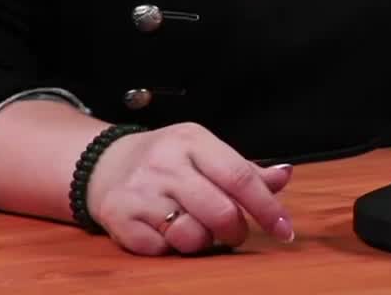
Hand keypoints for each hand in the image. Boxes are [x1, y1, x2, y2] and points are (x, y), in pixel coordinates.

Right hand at [85, 121, 294, 254]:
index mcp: (192, 140)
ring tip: (192, 225)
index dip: (266, 207)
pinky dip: (169, 247)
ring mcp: (142, 190)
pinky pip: (162, 250)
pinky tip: (163, 229)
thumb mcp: (204, 152)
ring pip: (192, 236)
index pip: (239, 176)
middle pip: (220, 212)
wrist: (106, 163)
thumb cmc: (168, 160)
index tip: (284, 229)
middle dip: (234, 230)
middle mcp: (166, 162)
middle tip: (232, 231)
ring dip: (200, 240)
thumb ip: (244, 169)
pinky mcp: (121, 217)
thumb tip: (285, 175)